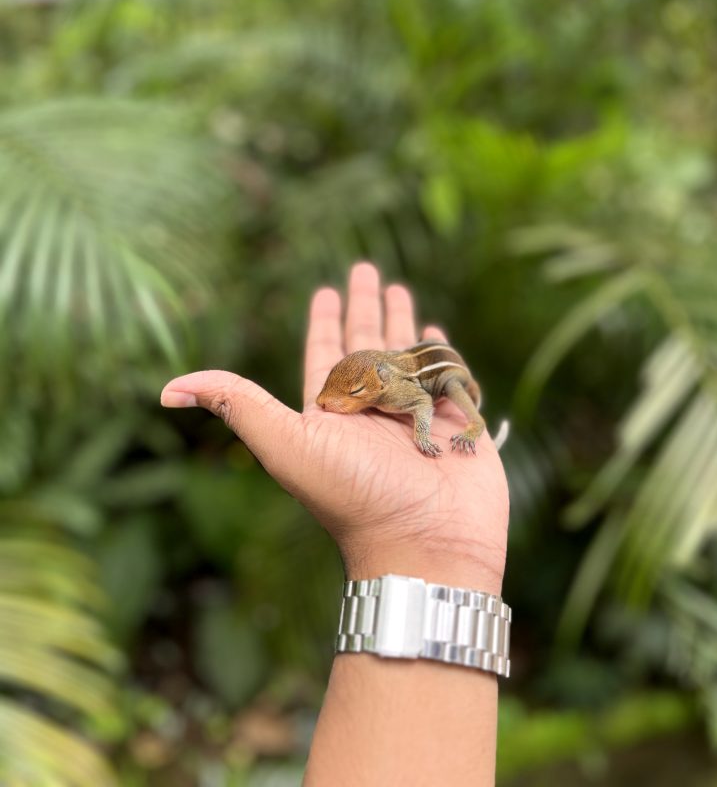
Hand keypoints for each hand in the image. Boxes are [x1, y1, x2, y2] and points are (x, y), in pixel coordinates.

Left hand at [161, 262, 508, 593]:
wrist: (426, 543)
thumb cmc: (354, 496)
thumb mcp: (286, 444)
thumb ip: (237, 404)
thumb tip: (167, 388)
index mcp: (332, 411)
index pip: (324, 354)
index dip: (323, 323)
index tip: (323, 291)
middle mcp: (371, 408)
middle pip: (365, 343)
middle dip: (364, 307)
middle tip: (364, 269)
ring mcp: (414, 411)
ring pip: (406, 353)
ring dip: (402, 321)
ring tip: (400, 289)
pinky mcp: (454, 417)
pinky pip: (446, 374)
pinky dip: (441, 351)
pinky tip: (435, 331)